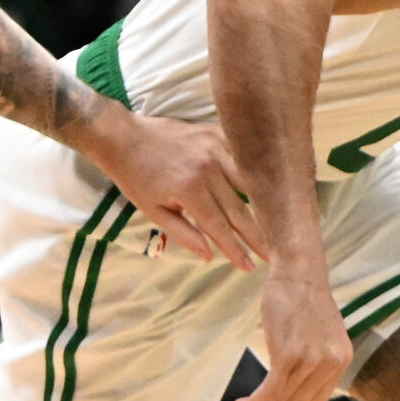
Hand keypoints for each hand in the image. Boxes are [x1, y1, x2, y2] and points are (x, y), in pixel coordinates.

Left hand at [85, 110, 264, 270]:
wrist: (124, 137)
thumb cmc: (135, 178)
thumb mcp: (153, 211)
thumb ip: (184, 234)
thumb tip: (210, 256)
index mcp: (190, 189)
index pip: (220, 226)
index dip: (236, 249)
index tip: (251, 267)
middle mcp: (208, 167)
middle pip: (239, 208)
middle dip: (256, 235)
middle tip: (271, 254)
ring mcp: (215, 147)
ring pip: (247, 181)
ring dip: (262, 204)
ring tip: (275, 224)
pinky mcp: (215, 133)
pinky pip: (241, 157)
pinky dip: (251, 173)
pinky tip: (264, 187)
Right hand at [225, 271, 351, 400]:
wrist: (298, 270)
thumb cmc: (301, 295)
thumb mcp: (317, 329)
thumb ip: (313, 354)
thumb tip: (296, 373)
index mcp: (341, 359)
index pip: (318, 397)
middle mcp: (331, 363)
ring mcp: (312, 361)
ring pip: (282, 400)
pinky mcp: (291, 355)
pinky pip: (271, 391)